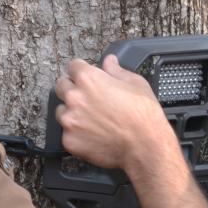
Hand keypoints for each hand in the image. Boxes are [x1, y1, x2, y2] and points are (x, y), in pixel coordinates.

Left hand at [53, 56, 176, 172]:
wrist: (145, 146)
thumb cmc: (143, 116)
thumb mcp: (136, 83)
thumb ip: (116, 70)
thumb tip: (109, 61)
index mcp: (89, 79)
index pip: (73, 66)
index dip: (82, 71)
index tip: (86, 76)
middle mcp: (74, 98)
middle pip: (61, 86)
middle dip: (72, 89)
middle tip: (88, 99)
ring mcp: (70, 121)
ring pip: (61, 111)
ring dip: (71, 112)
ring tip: (92, 120)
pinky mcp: (69, 141)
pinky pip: (67, 134)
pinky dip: (77, 134)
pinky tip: (93, 135)